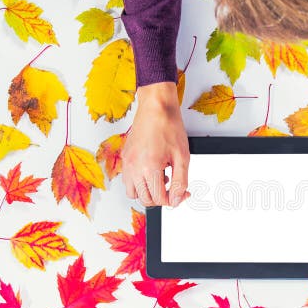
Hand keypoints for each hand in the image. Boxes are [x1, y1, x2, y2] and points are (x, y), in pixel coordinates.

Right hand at [121, 82, 189, 206]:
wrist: (156, 108)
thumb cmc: (169, 127)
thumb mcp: (182, 157)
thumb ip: (180, 182)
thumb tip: (177, 200)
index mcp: (149, 168)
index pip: (158, 199)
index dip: (173, 199)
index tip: (182, 193)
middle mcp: (134, 168)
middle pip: (144, 199)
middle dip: (160, 197)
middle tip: (173, 186)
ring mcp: (127, 163)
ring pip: (133, 192)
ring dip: (147, 191)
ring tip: (161, 178)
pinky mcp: (125, 157)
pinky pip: (128, 180)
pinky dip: (139, 182)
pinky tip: (152, 170)